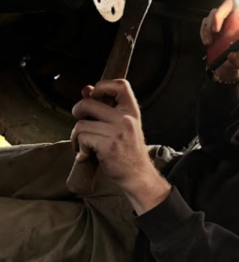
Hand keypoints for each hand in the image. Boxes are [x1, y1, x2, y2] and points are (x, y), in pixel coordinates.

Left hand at [71, 80, 170, 212]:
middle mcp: (126, 120)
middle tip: (80, 121)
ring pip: (81, 124)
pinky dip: (80, 148)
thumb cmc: (128, 151)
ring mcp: (117, 133)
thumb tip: (86, 90)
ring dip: (76, 136)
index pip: (120, 85)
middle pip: (88, 103)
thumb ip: (105, 108)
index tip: (94, 95)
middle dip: (77, 112)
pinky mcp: (108, 146)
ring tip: (84, 145)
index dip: (102, 86)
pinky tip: (86, 155)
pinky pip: (82, 139)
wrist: (138, 176)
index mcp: (132, 112)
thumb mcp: (122, 127)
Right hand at [200, 0, 238, 83]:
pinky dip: (204, 30)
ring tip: (209, 42)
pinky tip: (206, 41)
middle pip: (228, 6)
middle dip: (219, 15)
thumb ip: (237, 62)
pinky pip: (206, 21)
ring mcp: (223, 23)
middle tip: (215, 30)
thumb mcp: (237, 66)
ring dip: (209, 25)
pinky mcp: (213, 26)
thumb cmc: (234, 64)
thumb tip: (232, 56)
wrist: (225, 71)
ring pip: (214, 12)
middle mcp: (235, 22)